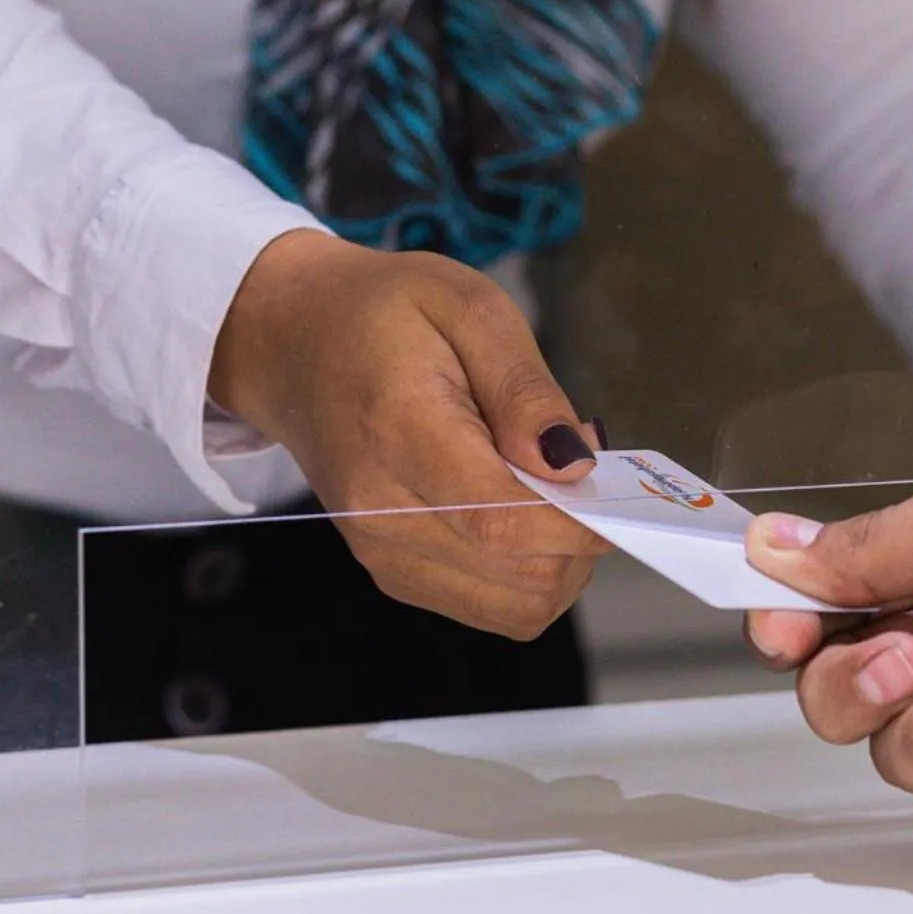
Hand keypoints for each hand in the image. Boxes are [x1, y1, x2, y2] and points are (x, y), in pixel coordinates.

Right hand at [211, 229, 610, 639]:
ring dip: (559, 560)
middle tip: (582, 473)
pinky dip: (527, 571)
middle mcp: (381, 512)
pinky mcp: (393, 572)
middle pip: (522, 578)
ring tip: (550, 490)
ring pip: (516, 607)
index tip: (620, 492)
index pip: (504, 522)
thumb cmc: (383, 313)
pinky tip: (520, 512)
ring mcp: (382, 552)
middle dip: (580, 539)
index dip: (580, 524)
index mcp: (400, 434)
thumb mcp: (469, 306)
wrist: (291, 341)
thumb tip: (574, 466)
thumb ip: (526, 391)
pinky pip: (490, 604)